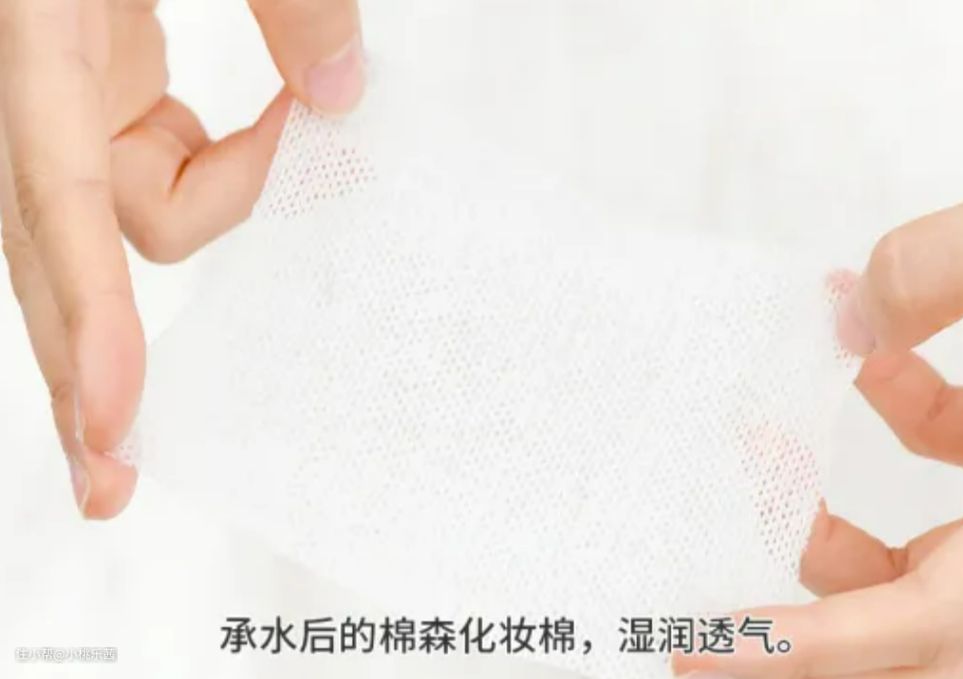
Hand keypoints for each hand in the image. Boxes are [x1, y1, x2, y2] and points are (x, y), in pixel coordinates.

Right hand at [0, 0, 363, 517]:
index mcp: (29, 35)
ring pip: (130, 212)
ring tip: (314, 127)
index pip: (56, 195)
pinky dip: (230, 168)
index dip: (83, 310)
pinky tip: (286, 128)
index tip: (115, 417)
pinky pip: (159, 168)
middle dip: (89, 357)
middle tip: (117, 476)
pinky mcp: (104, 85)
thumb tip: (351, 92)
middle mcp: (31, 80)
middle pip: (53, 250)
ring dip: (231, 197)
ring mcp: (63, 90)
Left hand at [674, 157, 962, 677]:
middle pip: (936, 630)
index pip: (939, 614)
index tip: (720, 650)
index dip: (824, 648)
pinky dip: (912, 438)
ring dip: (852, 553)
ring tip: (770, 501)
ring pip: (949, 567)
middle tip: (707, 637)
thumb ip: (951, 264)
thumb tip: (856, 322)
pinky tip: (878, 373)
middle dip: (820, 641)